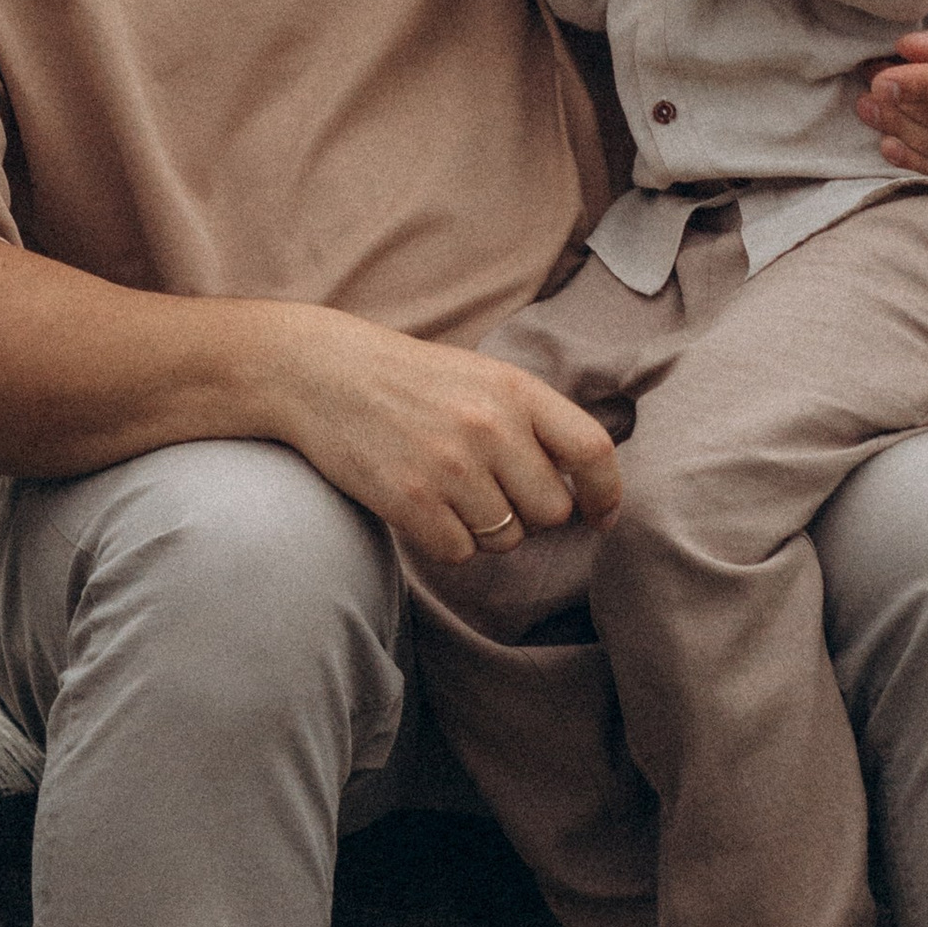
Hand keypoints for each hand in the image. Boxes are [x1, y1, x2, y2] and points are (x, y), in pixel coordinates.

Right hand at [263, 305, 622, 564]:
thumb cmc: (409, 380)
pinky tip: (423, 507)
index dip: (606, 494)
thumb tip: (579, 487)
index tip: (599, 516)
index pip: (592, 452)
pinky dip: (445, 542)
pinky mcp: (410, 499)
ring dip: (484, 531)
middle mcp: (490, 426)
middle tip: (492, 493)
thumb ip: (531, 422)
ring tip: (449, 492)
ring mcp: (450, 465)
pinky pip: (458, 553)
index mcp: (516, 390)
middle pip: (551, 512)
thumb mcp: (481, 377)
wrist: (321, 373)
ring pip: (505, 539)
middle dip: (529, 516)